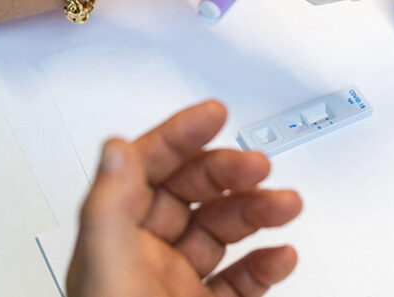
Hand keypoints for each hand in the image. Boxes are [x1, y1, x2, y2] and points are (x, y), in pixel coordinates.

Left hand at [67, 101, 301, 296]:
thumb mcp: (107, 267)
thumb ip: (110, 207)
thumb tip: (115, 148)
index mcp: (115, 239)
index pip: (147, 168)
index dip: (181, 135)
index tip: (214, 113)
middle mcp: (147, 255)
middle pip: (195, 193)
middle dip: (232, 172)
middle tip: (259, 164)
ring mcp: (178, 282)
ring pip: (226, 228)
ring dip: (261, 211)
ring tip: (286, 205)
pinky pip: (244, 276)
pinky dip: (267, 262)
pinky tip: (281, 254)